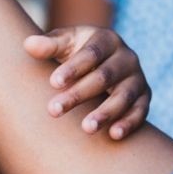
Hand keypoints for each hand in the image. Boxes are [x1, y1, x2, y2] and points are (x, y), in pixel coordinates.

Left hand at [24, 27, 150, 140]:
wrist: (102, 64)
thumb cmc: (76, 53)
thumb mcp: (64, 44)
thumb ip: (48, 45)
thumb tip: (28, 44)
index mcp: (106, 39)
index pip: (90, 54)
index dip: (73, 68)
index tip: (53, 83)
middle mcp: (126, 57)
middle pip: (104, 77)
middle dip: (79, 94)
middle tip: (54, 110)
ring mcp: (137, 78)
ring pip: (124, 96)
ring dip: (105, 112)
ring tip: (85, 128)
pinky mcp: (144, 97)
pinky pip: (140, 111)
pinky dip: (129, 123)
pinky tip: (114, 134)